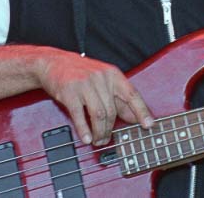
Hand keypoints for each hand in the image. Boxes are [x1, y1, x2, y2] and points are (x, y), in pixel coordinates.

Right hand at [34, 50, 153, 145]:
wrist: (54, 62)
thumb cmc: (81, 73)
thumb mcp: (103, 80)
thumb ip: (118, 98)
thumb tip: (134, 117)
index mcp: (113, 74)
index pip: (132, 94)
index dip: (142, 111)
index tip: (149, 125)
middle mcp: (101, 78)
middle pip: (112, 110)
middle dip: (110, 130)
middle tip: (106, 140)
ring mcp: (85, 84)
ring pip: (99, 115)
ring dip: (99, 132)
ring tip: (97, 140)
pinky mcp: (70, 92)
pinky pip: (80, 115)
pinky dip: (84, 129)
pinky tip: (86, 138)